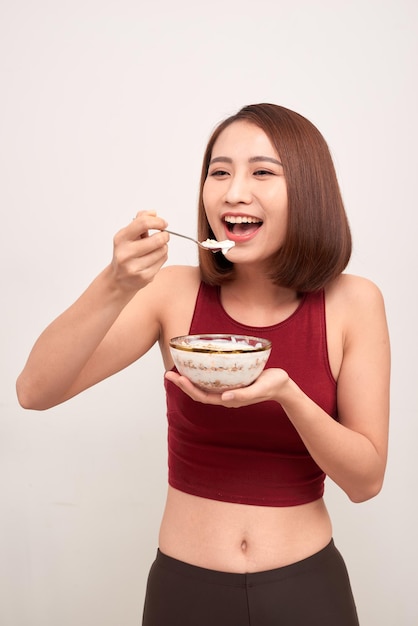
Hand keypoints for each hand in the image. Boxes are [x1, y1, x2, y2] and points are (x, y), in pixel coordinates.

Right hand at [111, 211, 168, 291]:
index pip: (143, 223)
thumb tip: (153, 213)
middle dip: (165, 235)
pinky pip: (163, 261)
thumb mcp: (128, 235)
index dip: (158, 221)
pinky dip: (162, 257)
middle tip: (164, 235)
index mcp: (121, 239)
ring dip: (164, 247)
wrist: (118, 279)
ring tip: (156, 248)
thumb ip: (140, 221)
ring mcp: (134, 267)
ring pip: (163, 250)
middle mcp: (125, 253)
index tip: (163, 223)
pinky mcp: (144, 277)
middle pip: (157, 239)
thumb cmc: (125, 253)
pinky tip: (154, 258)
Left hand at [164, 368, 290, 407]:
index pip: (203, 396)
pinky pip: (211, 379)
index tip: (178, 378)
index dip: (188, 388)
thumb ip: (244, 395)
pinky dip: (200, 373)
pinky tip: (195, 364)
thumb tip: (224, 398)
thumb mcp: (260, 388)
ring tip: (176, 369)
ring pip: (203, 386)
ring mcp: (227, 389)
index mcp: (229, 400)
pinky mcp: (231, 382)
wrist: (283, 385)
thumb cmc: (273, 385)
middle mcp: (225, 396)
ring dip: (189, 379)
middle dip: (183, 383)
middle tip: (169, 372)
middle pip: (198, 392)